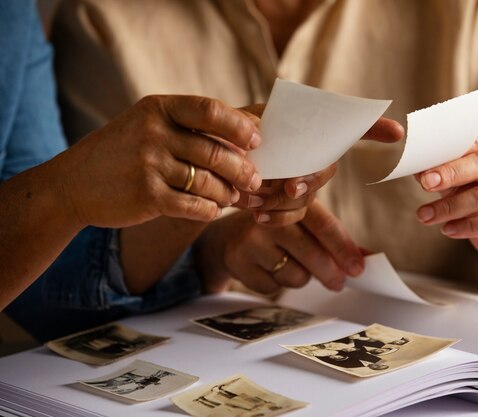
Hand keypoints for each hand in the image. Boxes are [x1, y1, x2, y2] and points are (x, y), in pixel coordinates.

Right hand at [56, 95, 261, 227]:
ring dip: (228, 193)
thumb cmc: (123, 153)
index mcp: (158, 108)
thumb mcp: (149, 126)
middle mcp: (153, 133)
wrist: (73, 184)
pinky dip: (210, 209)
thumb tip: (251, 132)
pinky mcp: (147, 196)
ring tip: (233, 197)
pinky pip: (194, 205)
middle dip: (243, 169)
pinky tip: (213, 209)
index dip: (240, 126)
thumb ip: (191, 127)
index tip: (257, 140)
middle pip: (216, 151)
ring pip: (209, 182)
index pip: (210, 110)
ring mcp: (149, 164)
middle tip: (255, 180)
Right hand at [195, 200, 363, 293]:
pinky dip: (276, 284)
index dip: (343, 248)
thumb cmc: (276, 231)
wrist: (227, 237)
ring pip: (294, 274)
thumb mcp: (303, 224)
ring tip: (289, 263)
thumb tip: (368, 257)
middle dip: (330, 273)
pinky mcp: (238, 260)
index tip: (358, 268)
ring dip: (300, 277)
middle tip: (338, 282)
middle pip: (311, 253)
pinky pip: (273, 287)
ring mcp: (251, 237)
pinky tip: (268, 269)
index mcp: (291, 199)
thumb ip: (334, 238)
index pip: (324, 224)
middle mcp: (269, 215)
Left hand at [236, 104, 405, 225]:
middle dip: (311, 179)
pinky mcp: (289, 204)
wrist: (212, 169)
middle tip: (291, 186)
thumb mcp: (233, 124)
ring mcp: (302, 181)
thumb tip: (259, 132)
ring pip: (308, 197)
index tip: (397, 132)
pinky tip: (258, 215)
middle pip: (326, 168)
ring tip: (252, 196)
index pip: (345, 125)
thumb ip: (247, 124)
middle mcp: (310, 154)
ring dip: (283, 200)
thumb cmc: (227, 138)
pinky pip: (294, 216)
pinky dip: (276, 217)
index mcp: (303, 128)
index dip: (374, 127)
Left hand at [415, 127, 477, 261]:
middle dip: (450, 174)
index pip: (476, 140)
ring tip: (426, 215)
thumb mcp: (463, 177)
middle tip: (425, 184)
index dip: (447, 152)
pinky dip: (467, 227)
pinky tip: (448, 229)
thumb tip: (415, 169)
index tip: (423, 165)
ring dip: (450, 207)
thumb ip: (443, 169)